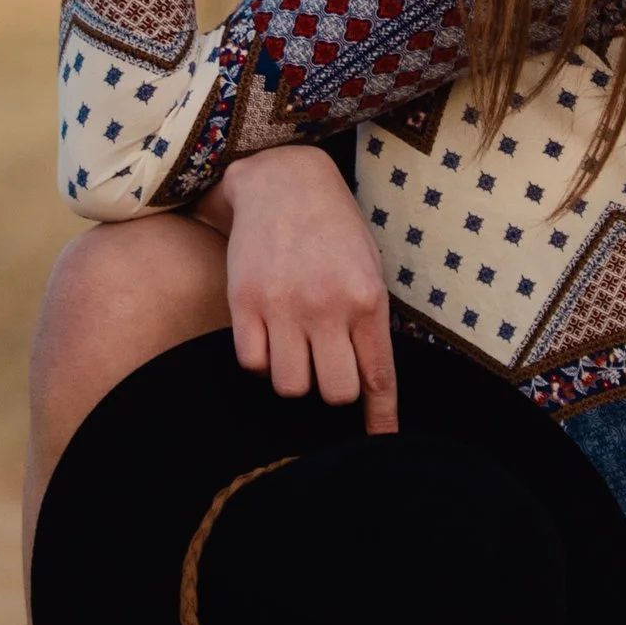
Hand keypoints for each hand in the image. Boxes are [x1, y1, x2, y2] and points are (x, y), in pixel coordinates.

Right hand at [204, 146, 396, 433]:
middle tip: (327, 368)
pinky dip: (260, 361)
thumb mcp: (368, 267)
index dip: (380, 418)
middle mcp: (326, 307)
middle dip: (333, 391)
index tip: (381, 444)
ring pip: (289, 386)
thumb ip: (369, 321)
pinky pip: (251, 363)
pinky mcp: (243, 302)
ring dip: (294, 377)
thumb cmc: (333, 227)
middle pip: (333, 393)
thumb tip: (369, 379)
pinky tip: (268, 336)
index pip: (378, 377)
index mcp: (367, 299)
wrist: (282, 179)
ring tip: (295, 348)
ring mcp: (282, 306)